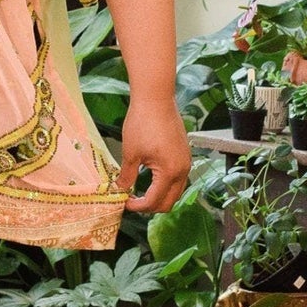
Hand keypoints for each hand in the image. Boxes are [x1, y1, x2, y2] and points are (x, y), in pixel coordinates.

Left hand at [116, 94, 190, 213]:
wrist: (156, 99)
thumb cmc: (142, 123)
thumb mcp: (131, 153)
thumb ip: (127, 176)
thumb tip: (120, 190)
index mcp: (170, 172)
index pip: (155, 201)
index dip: (138, 207)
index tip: (124, 203)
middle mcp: (183, 170)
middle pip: (170, 202)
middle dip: (151, 206)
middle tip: (132, 201)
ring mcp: (186, 162)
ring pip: (175, 191)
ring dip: (159, 195)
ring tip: (140, 191)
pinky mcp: (184, 154)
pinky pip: (178, 178)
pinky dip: (165, 184)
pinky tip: (150, 178)